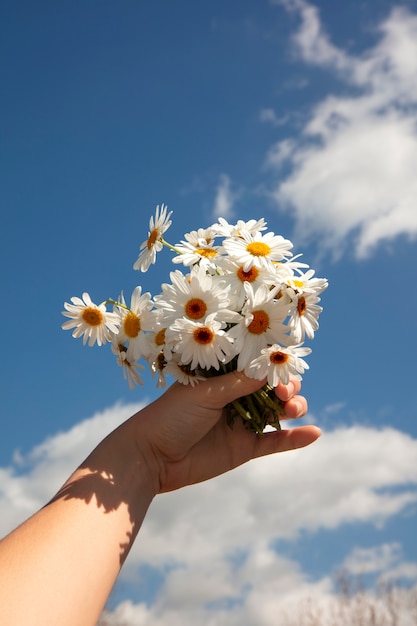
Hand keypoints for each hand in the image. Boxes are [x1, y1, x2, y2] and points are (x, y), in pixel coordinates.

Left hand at [136, 371, 320, 492]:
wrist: (151, 458)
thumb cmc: (171, 416)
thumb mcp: (205, 394)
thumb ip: (238, 382)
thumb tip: (271, 366)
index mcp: (221, 376)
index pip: (254, 364)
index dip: (272, 363)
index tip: (287, 362)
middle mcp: (234, 396)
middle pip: (271, 387)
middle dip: (285, 385)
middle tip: (286, 391)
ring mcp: (242, 422)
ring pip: (277, 412)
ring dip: (293, 407)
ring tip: (293, 408)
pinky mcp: (245, 448)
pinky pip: (276, 442)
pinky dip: (295, 438)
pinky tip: (314, 433)